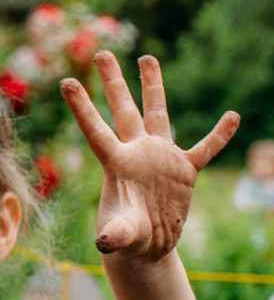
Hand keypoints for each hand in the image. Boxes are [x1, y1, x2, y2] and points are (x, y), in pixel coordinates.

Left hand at [62, 51, 238, 259]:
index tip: (66, 82)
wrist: (146, 247)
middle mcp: (137, 153)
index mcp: (116, 164)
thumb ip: (115, 233)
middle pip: (122, 110)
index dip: (82, 107)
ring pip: (157, 114)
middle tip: (101, 52)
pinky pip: (205, 148)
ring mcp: (160, 158)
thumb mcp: (120, 236)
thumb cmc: (126, 239)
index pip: (95, 129)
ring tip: (147, 57)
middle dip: (113, 82)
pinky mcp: (184, 170)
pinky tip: (232, 116)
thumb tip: (106, 242)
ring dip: (153, 86)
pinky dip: (219, 135)